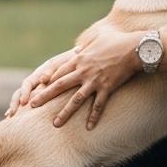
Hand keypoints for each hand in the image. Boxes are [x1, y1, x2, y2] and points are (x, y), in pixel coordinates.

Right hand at [5, 48, 75, 117]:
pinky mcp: (43, 94)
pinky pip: (31, 102)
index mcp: (39, 73)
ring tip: (10, 118)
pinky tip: (19, 119)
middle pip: (20, 92)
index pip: (27, 84)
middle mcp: (35, 81)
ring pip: (23, 98)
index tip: (23, 103)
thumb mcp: (62, 65)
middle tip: (11, 115)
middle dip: (14, 103)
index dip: (24, 93)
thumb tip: (43, 79)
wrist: (76, 62)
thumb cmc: (70, 63)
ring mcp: (37, 88)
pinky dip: (24, 110)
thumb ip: (53, 71)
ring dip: (16, 108)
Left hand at [26, 29, 141, 128]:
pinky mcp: (107, 88)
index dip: (48, 80)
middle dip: (45, 96)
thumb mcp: (97, 38)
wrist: (134, 48)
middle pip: (60, 86)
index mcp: (79, 59)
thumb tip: (79, 48)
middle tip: (31, 105)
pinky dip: (94, 116)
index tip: (38, 87)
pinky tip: (89, 127)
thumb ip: (85, 45)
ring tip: (55, 124)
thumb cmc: (117, 40)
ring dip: (65, 112)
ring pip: (75, 100)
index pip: (59, 72)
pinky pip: (98, 105)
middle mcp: (83, 71)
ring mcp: (94, 81)